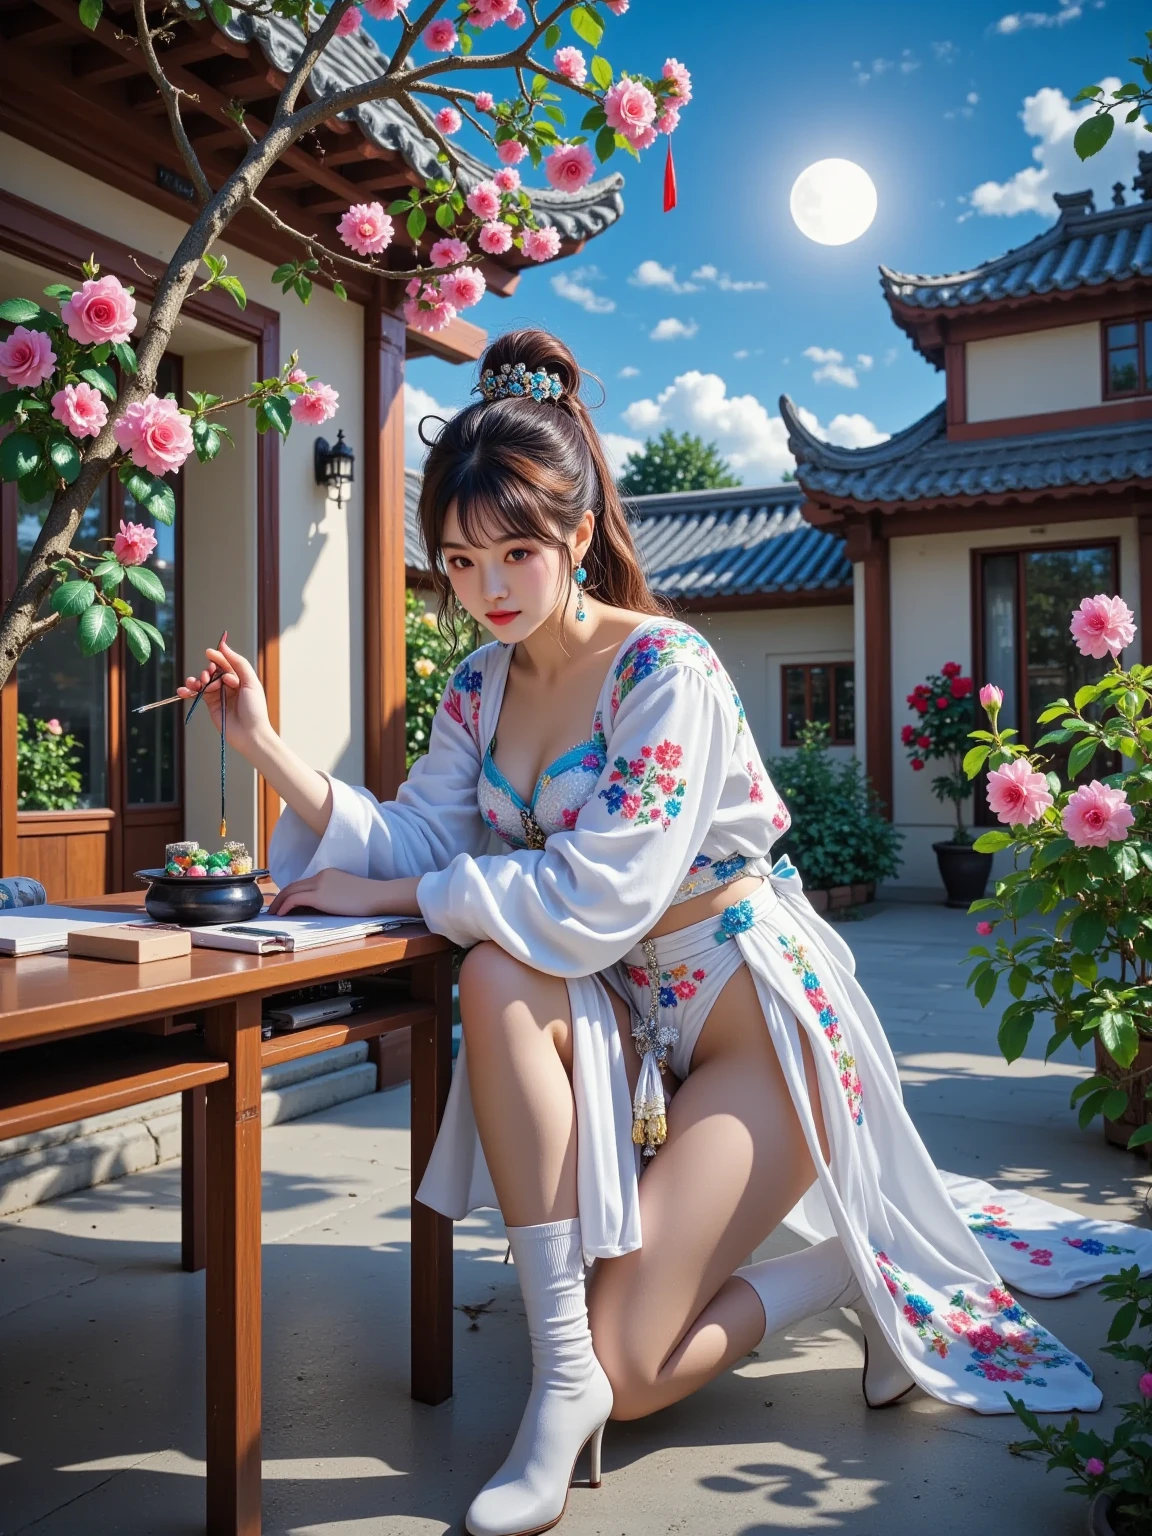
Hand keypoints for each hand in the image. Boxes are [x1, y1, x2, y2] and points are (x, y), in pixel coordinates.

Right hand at [177, 639, 269, 756]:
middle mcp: (229, 685)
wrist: (250, 734)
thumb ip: (238, 662)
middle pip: (213, 671)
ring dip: (197, 680)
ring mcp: (219, 695)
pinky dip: (188, 691)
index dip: (218, 657)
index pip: (226, 663)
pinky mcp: (211, 705)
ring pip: (203, 681)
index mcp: (241, 678)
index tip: (209, 652)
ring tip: (197, 684)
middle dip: (208, 671)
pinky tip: (182, 690)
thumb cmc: (254, 709)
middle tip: (208, 677)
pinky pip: (197, 694)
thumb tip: (223, 645)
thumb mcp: (250, 682)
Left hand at [268, 868, 395, 917]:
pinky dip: (284, 906)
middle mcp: (321, 876)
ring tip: (272, 914)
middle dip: (280, 897)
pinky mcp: (320, 896)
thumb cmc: (369, 897)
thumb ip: (332, 894)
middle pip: (293, 885)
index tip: (283, 903)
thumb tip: (320, 906)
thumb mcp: (347, 891)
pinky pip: (295, 900)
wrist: (378, 895)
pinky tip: (280, 914)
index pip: (303, 883)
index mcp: (327, 874)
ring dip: (279, 903)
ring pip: (291, 891)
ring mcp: (319, 885)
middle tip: (272, 909)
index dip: (290, 893)